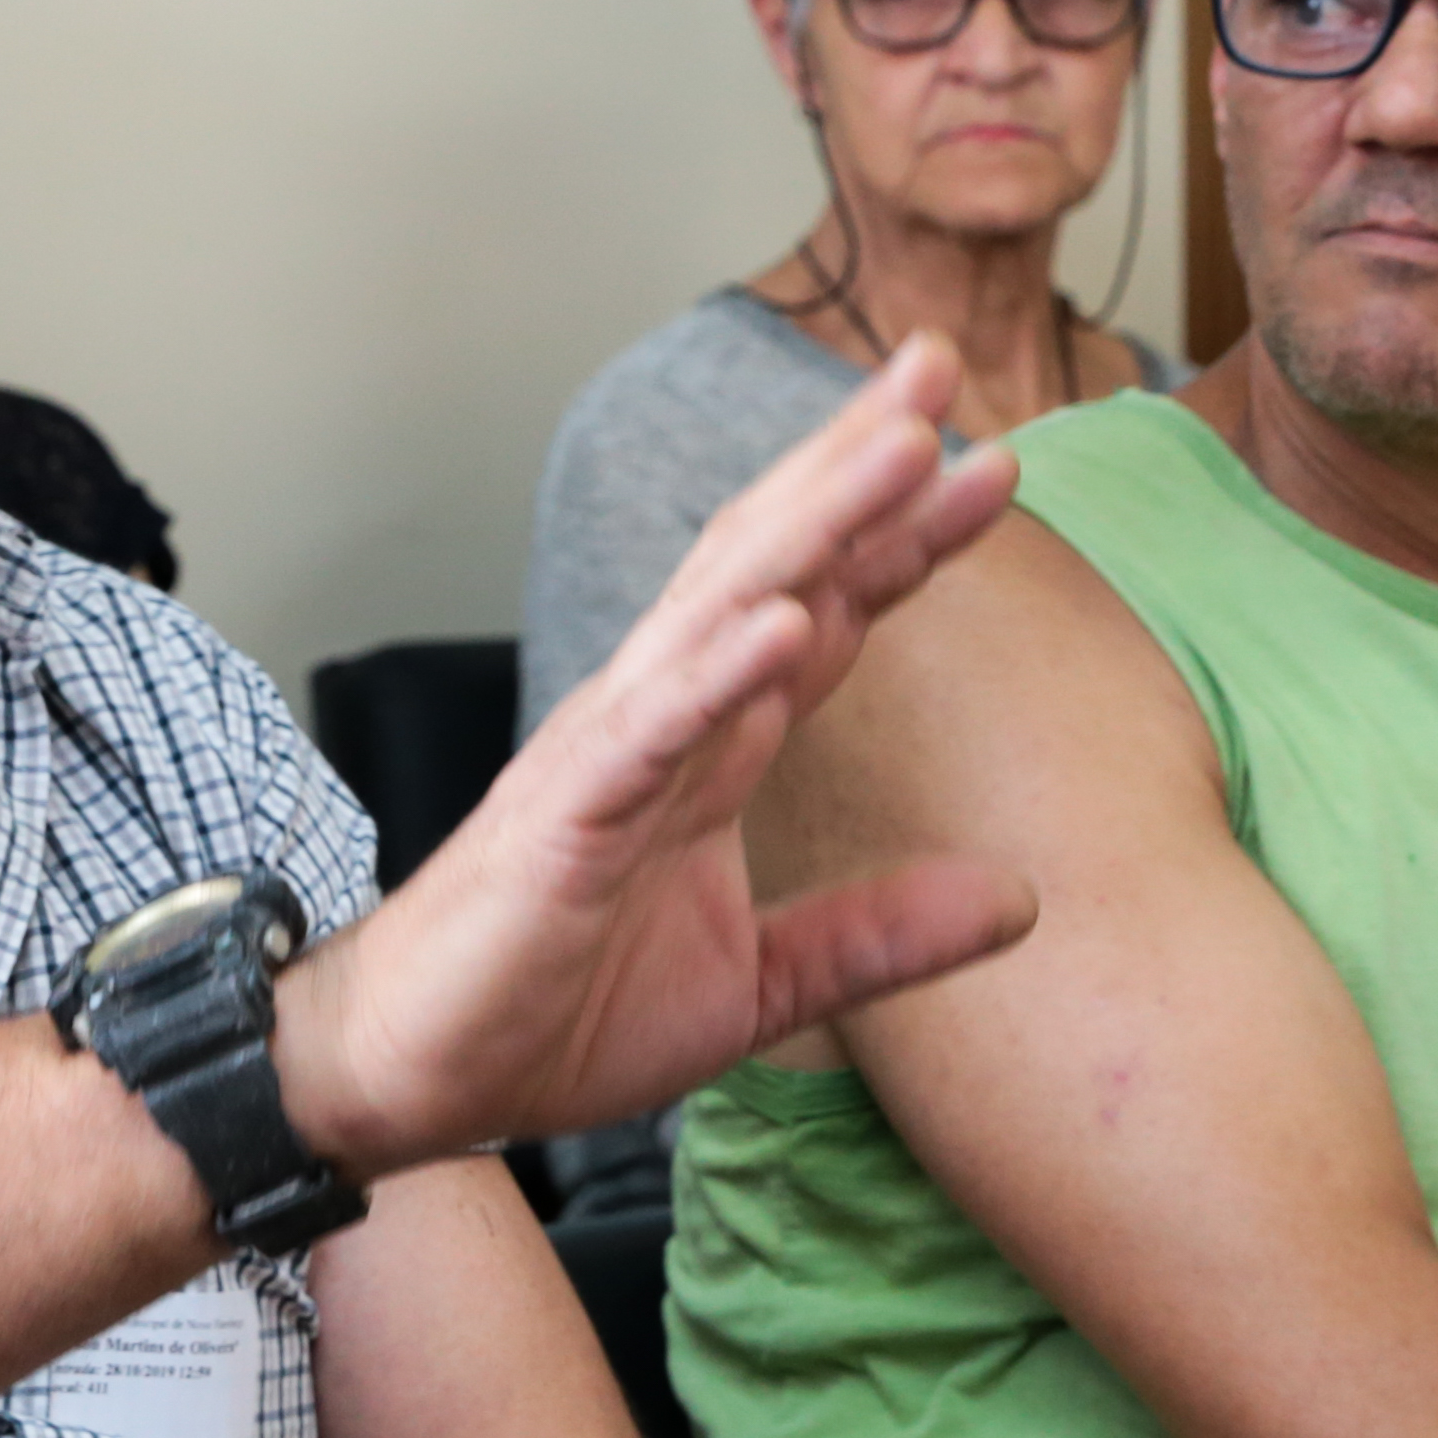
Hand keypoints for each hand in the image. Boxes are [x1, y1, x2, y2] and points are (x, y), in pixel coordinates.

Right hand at [279, 336, 1034, 1175]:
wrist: (412, 1075)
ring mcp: (608, 758)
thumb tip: (1024, 899)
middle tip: (938, 362)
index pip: (823, 614)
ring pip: (723, 613)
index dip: (904, 538)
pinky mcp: (563, 822)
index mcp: (708, 747)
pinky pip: (650, 735)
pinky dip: (720, 675)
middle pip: (775, 565)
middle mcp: (660, 721)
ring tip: (903, 445)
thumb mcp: (760, 985)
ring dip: (817, 526)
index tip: (991, 464)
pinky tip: (790, 622)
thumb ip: (879, 935)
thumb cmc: (555, 1012)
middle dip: (857, 464)